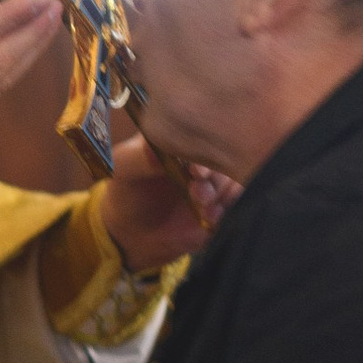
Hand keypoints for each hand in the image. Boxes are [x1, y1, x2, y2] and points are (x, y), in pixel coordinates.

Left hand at [97, 129, 235, 275]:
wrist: (135, 232)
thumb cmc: (127, 191)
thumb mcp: (123, 169)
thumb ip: (138, 158)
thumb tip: (156, 153)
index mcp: (183, 136)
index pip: (201, 130)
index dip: (203, 147)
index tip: (196, 167)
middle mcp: (204, 155)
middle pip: (226, 154)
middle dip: (216, 174)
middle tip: (199, 189)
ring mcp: (217, 180)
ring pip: (237, 179)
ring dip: (222, 193)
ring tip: (201, 205)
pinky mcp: (224, 204)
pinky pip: (239, 203)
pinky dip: (228, 209)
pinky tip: (211, 217)